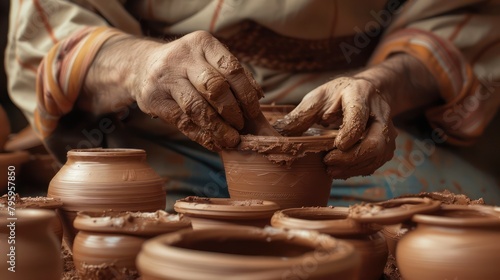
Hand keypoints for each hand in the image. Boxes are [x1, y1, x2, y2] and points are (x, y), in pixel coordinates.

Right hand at [135, 31, 267, 149]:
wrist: (142, 66)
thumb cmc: (187, 66)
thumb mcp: (207, 60)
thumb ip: (232, 76)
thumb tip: (259, 98)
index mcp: (202, 43)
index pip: (231, 68)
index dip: (246, 94)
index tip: (255, 112)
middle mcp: (183, 57)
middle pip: (215, 87)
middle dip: (232, 111)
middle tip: (241, 126)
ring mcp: (166, 78)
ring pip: (197, 107)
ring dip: (218, 128)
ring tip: (231, 140)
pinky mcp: (154, 99)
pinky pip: (182, 122)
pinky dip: (201, 136)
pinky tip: (214, 143)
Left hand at [274, 76, 396, 178]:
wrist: (369, 92)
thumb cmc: (339, 95)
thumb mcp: (318, 98)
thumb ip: (301, 115)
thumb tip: (277, 133)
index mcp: (359, 95)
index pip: (359, 115)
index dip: (349, 133)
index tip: (336, 145)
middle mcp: (379, 113)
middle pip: (375, 142)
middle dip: (351, 157)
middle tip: (328, 162)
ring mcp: (386, 131)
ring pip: (378, 156)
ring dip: (353, 167)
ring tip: (330, 169)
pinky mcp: (386, 145)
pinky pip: (376, 162)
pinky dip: (358, 170)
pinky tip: (340, 170)